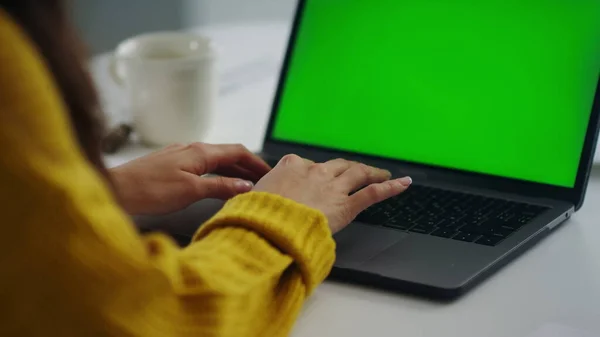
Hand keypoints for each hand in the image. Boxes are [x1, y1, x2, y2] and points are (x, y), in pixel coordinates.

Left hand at [110, 143, 270, 214]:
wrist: (114, 189)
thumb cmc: (149, 190)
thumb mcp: (191, 191)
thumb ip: (220, 186)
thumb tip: (246, 185)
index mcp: (200, 152)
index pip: (237, 152)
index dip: (256, 163)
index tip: (271, 174)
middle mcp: (191, 149)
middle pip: (227, 155)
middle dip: (247, 166)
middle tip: (263, 181)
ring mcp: (180, 156)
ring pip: (214, 160)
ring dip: (232, 170)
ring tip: (245, 184)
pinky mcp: (170, 165)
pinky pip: (201, 166)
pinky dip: (216, 174)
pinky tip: (216, 184)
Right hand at [253, 155, 411, 232]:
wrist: (270, 226)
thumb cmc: (257, 215)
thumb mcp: (249, 200)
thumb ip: (256, 197)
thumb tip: (245, 203)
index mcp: (290, 166)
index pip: (305, 165)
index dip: (312, 173)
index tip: (312, 180)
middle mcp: (314, 172)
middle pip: (336, 166)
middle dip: (348, 168)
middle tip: (357, 170)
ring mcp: (332, 187)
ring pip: (357, 173)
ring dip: (371, 172)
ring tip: (382, 173)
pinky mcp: (346, 205)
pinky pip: (373, 193)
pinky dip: (390, 187)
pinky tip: (404, 183)